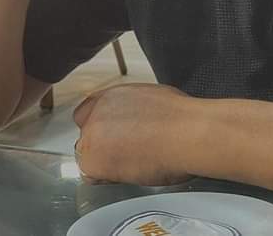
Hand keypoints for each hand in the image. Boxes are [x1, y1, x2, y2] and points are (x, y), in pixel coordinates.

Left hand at [73, 83, 193, 185]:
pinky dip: (107, 177)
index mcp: (112, 94)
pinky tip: (129, 171)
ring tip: (133, 162)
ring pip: (87, 155)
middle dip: (102, 143)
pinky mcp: (92, 160)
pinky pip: (91, 175)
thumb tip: (134, 119)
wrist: (185, 132)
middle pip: (87, 133)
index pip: (89, 111)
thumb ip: (132, 107)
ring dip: (104, 160)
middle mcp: (97, 111)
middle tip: (125, 151)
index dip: (100, 125)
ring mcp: (92, 135)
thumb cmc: (180, 118)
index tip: (111, 135)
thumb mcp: (152, 98)